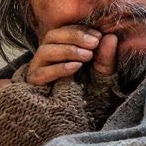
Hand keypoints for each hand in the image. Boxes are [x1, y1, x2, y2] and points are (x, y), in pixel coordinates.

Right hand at [0, 25, 119, 90]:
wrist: (82, 114)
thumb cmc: (91, 90)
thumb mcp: (102, 72)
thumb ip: (106, 56)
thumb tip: (111, 37)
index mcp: (60, 46)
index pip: (65, 30)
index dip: (80, 30)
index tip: (98, 36)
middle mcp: (46, 54)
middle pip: (52, 36)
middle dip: (74, 37)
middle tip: (94, 44)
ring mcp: (38, 68)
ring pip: (45, 51)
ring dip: (67, 50)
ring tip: (87, 56)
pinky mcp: (34, 82)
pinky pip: (41, 73)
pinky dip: (59, 68)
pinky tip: (75, 67)